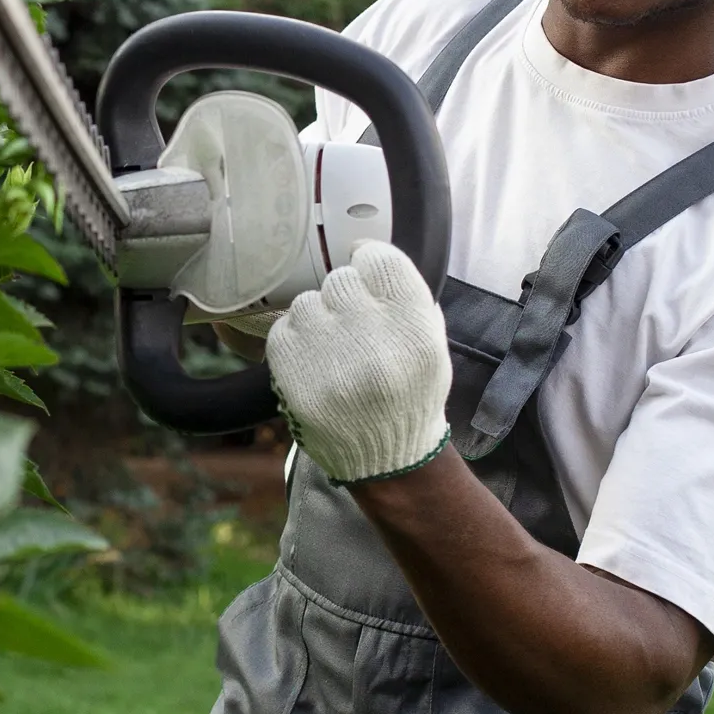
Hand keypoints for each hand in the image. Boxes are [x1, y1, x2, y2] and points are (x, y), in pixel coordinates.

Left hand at [266, 241, 450, 485]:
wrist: (385, 458)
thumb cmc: (410, 396)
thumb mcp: (431, 344)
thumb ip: (405, 298)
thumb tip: (366, 254)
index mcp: (412, 328)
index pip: (379, 259)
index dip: (369, 259)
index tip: (365, 267)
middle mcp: (371, 339)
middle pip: (340, 279)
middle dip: (345, 296)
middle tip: (351, 322)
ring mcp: (327, 357)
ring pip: (307, 302)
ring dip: (318, 318)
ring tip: (332, 347)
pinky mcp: (293, 375)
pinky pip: (283, 329)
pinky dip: (296, 340)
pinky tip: (314, 360)